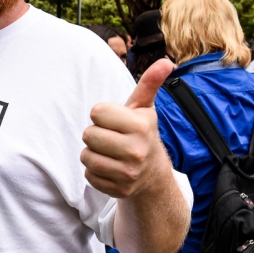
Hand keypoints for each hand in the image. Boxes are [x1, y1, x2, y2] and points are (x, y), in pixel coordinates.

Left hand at [81, 59, 174, 197]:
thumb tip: (167, 62)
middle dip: (96, 133)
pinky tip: (110, 167)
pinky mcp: (119, 190)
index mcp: (141, 126)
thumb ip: (150, 83)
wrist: (152, 172)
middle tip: (111, 137)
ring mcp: (128, 173)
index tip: (114, 120)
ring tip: (109, 152)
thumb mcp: (144, 107)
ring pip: (86, 156)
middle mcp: (136, 151)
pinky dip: (95, 171)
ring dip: (93, 153)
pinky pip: (89, 175)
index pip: (97, 112)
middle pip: (89, 135)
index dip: (102, 114)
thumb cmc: (141, 131)